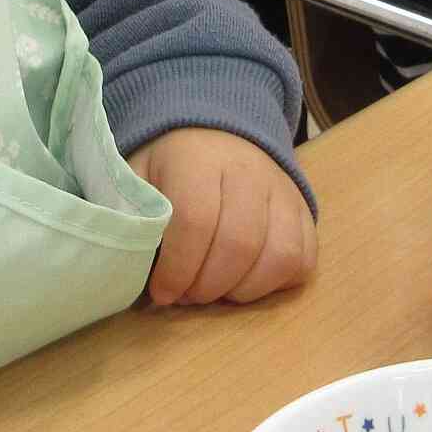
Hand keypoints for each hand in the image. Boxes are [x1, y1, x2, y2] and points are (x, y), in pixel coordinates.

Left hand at [131, 128, 315, 306]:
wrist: (216, 135)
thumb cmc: (169, 168)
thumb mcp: (136, 178)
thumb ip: (131, 217)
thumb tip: (127, 265)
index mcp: (198, 158)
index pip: (195, 221)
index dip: (177, 269)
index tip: (162, 291)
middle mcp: (249, 169)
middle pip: (239, 244)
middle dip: (207, 287)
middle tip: (187, 295)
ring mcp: (283, 189)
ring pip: (279, 255)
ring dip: (242, 290)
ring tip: (215, 290)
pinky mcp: (304, 210)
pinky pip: (302, 260)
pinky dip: (274, 284)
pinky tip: (244, 280)